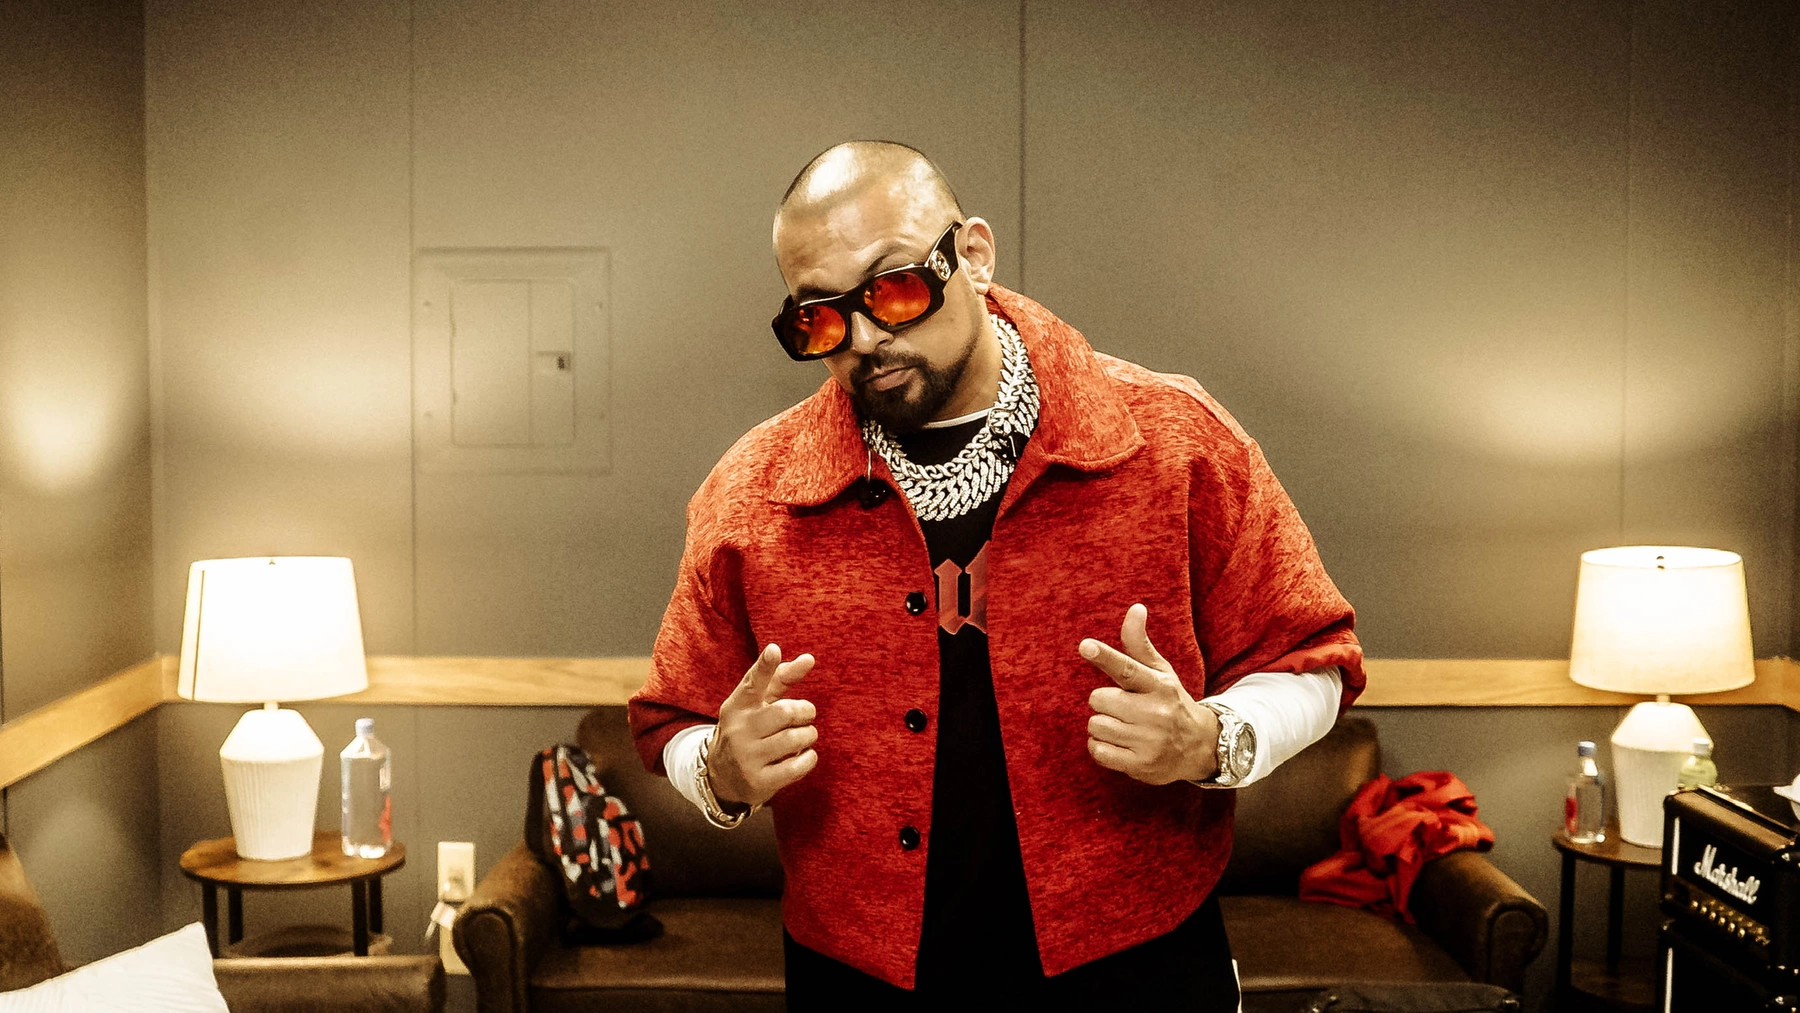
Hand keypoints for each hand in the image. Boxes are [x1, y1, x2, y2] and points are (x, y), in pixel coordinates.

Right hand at [709, 643, 819, 807]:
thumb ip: (782, 678)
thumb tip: (809, 658)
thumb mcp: (759, 703)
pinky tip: (804, 755)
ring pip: (795, 739)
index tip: (774, 650)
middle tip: (805, 716)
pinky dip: (809, 759)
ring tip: (805, 736)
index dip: (765, 666)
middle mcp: (739, 730)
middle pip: (786, 712)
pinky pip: (797, 767)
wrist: (722, 776)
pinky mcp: (758, 782)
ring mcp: (746, 757)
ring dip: (809, 736)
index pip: (753, 682)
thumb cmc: (750, 729)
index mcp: (737, 706)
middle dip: (805, 712)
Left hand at [1081, 603, 1219, 784]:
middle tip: (1124, 707)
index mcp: (1159, 685)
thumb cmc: (1170, 702)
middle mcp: (1156, 713)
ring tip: (1124, 726)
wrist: (1200, 747)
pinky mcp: (1141, 765)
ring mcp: (1149, 741)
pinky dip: (1101, 747)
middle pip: (1099, 700)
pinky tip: (1119, 744)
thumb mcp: (1160, 672)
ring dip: (1103, 725)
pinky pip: (1098, 751)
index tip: (1085, 645)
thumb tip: (1135, 608)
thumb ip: (1139, 644)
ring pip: (1096, 725)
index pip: (1127, 668)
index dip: (1104, 656)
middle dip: (1105, 703)